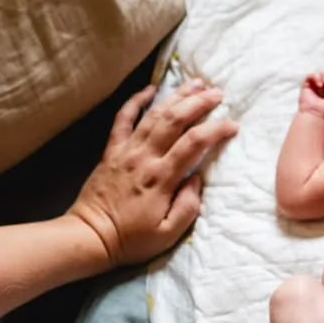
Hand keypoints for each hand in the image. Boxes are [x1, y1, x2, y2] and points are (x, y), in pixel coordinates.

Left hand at [69, 80, 238, 265]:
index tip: (233, 125)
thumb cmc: (131, 239)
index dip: (216, 130)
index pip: (194, 144)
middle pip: (175, 120)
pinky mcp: (112, 151)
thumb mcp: (168, 234)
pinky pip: (123, 119)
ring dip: (176, 96)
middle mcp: (145, 157)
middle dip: (198, 103)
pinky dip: (136, 101)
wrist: (90, 236)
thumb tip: (197, 180)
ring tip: (195, 83)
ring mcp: (126, 150)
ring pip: (154, 115)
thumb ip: (188, 207)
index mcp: (162, 178)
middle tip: (218, 93)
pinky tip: (150, 89)